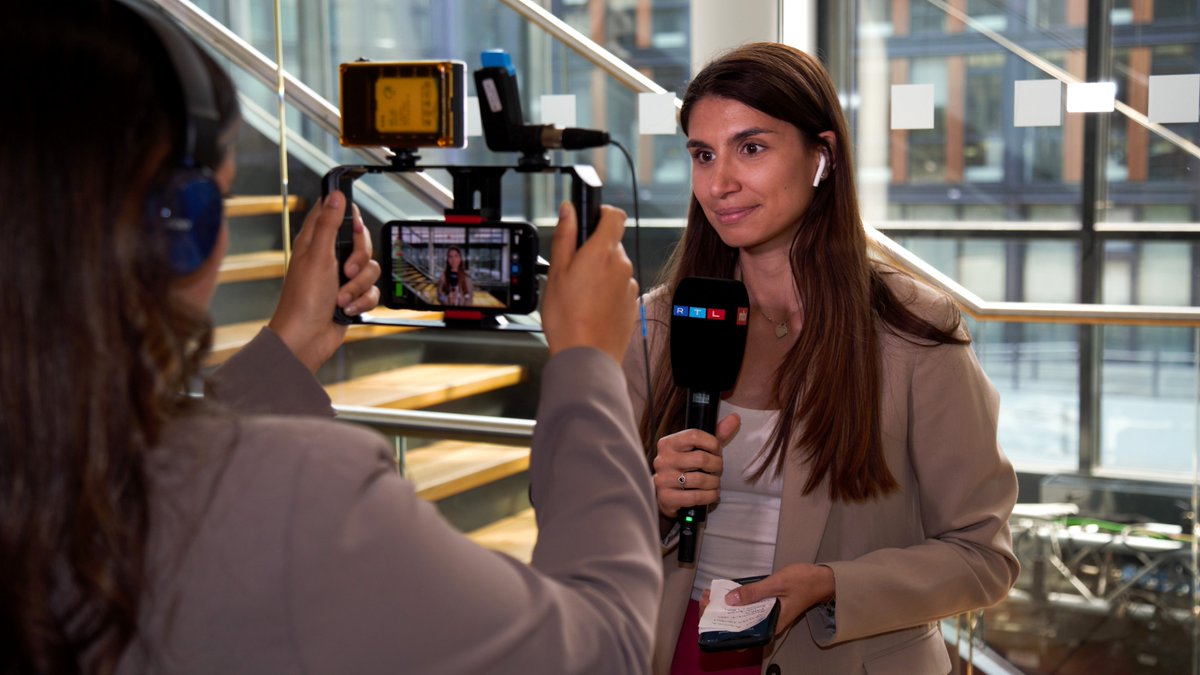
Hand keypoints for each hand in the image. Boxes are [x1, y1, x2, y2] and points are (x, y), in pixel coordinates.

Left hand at [268, 191, 380, 372]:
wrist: (306, 339)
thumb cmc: (303, 300)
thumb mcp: (318, 256)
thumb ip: (329, 224)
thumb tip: (335, 195)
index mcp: (316, 241)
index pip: (337, 214)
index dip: (350, 217)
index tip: (353, 230)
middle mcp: (330, 256)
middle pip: (361, 242)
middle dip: (360, 258)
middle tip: (346, 270)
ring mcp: (342, 277)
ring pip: (370, 268)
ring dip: (358, 286)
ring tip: (341, 297)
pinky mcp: (352, 295)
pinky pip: (371, 291)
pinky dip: (361, 301)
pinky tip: (347, 309)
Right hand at [540, 201, 637, 362]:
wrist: (587, 355)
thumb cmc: (567, 318)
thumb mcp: (557, 272)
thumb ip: (565, 236)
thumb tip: (569, 210)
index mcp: (602, 252)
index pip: (614, 215)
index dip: (602, 212)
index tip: (590, 220)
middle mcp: (621, 265)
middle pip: (611, 244)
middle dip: (594, 250)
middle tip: (572, 270)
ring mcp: (629, 285)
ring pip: (614, 268)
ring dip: (600, 273)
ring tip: (580, 295)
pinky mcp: (632, 303)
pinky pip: (619, 288)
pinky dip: (607, 292)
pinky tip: (591, 307)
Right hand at [652, 413, 740, 517]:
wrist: (670, 495)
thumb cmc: (687, 468)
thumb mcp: (699, 449)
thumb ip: (717, 434)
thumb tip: (735, 418)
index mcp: (668, 443)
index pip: (694, 435)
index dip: (713, 444)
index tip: (717, 451)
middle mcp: (662, 460)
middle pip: (701, 458)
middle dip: (717, 465)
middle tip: (718, 469)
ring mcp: (662, 479)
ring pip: (700, 479)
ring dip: (714, 483)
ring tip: (715, 483)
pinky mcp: (666, 498)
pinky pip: (695, 497)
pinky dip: (709, 496)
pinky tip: (711, 494)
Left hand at [721, 564, 834, 635]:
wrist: (823, 578)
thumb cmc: (804, 582)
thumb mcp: (777, 584)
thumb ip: (754, 592)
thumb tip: (730, 600)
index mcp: (772, 626)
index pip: (743, 636)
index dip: (724, 628)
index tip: (711, 615)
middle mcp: (769, 624)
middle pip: (740, 626)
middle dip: (722, 615)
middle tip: (708, 600)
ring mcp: (769, 615)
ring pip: (744, 616)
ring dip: (728, 607)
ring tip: (713, 597)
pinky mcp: (769, 607)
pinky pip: (750, 607)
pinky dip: (739, 601)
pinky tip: (728, 593)